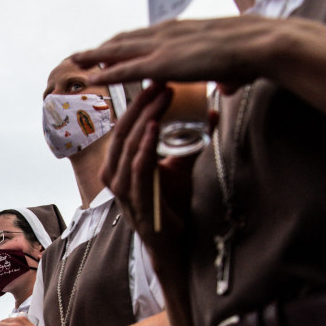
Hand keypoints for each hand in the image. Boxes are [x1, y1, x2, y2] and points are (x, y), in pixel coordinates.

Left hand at [72, 14, 286, 93]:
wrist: (258, 45)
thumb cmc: (252, 56)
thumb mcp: (232, 66)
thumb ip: (224, 77)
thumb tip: (227, 87)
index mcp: (182, 30)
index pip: (146, 36)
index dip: (126, 42)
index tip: (110, 48)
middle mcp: (167, 33)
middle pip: (125, 39)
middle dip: (103, 47)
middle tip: (83, 53)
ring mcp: (162, 47)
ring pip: (118, 51)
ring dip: (95, 56)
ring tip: (76, 60)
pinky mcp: (161, 63)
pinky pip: (125, 69)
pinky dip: (107, 73)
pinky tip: (92, 77)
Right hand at [97, 83, 196, 261]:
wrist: (172, 244)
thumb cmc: (170, 206)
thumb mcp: (179, 168)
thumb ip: (189, 143)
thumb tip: (211, 113)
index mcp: (118, 165)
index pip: (124, 127)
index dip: (139, 103)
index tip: (157, 81)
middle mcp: (114, 175)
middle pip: (123, 131)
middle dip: (142, 104)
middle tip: (160, 82)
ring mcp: (122, 190)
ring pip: (128, 146)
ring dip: (146, 118)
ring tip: (162, 98)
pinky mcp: (135, 201)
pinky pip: (138, 168)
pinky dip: (145, 146)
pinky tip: (155, 128)